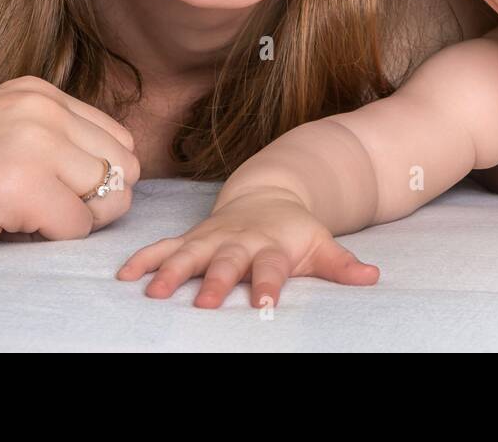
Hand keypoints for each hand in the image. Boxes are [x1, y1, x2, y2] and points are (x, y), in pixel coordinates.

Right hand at [0, 75, 139, 252]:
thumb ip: (58, 140)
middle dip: (93, 202)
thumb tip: (123, 175)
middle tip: (36, 210)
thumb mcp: (1, 133)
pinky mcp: (22, 184)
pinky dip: (46, 241)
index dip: (93, 179)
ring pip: (111, 199)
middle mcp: (44, 106)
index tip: (44, 190)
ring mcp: (34, 141)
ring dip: (72, 221)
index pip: (119, 140)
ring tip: (18, 215)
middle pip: (126, 168)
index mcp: (41, 91)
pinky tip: (1, 225)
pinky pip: (76, 230)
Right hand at [116, 191, 378, 307]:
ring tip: (155, 293)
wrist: (267, 193)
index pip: (272, 266)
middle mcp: (239, 240)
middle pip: (227, 261)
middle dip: (217, 280)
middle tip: (207, 303)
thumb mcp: (320, 243)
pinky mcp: (192, 237)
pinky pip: (164, 246)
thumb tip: (373, 276)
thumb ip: (341, 264)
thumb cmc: (294, 230)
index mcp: (272, 245)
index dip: (268, 283)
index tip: (265, 303)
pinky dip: (145, 258)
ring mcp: (212, 237)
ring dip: (172, 271)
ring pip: (189, 253)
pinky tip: (123, 276)